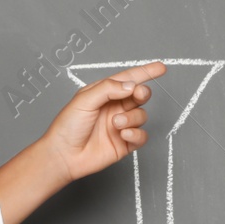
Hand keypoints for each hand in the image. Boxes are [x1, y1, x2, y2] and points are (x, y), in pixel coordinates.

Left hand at [41, 61, 164, 185]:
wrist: (63, 156)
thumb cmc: (67, 126)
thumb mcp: (84, 100)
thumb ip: (108, 89)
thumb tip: (131, 85)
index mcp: (104, 93)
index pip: (128, 79)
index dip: (145, 72)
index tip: (161, 67)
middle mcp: (114, 108)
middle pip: (139, 95)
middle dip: (142, 92)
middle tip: (138, 94)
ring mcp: (121, 126)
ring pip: (142, 115)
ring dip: (132, 117)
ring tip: (116, 123)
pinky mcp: (125, 143)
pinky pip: (141, 135)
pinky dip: (136, 134)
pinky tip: (123, 134)